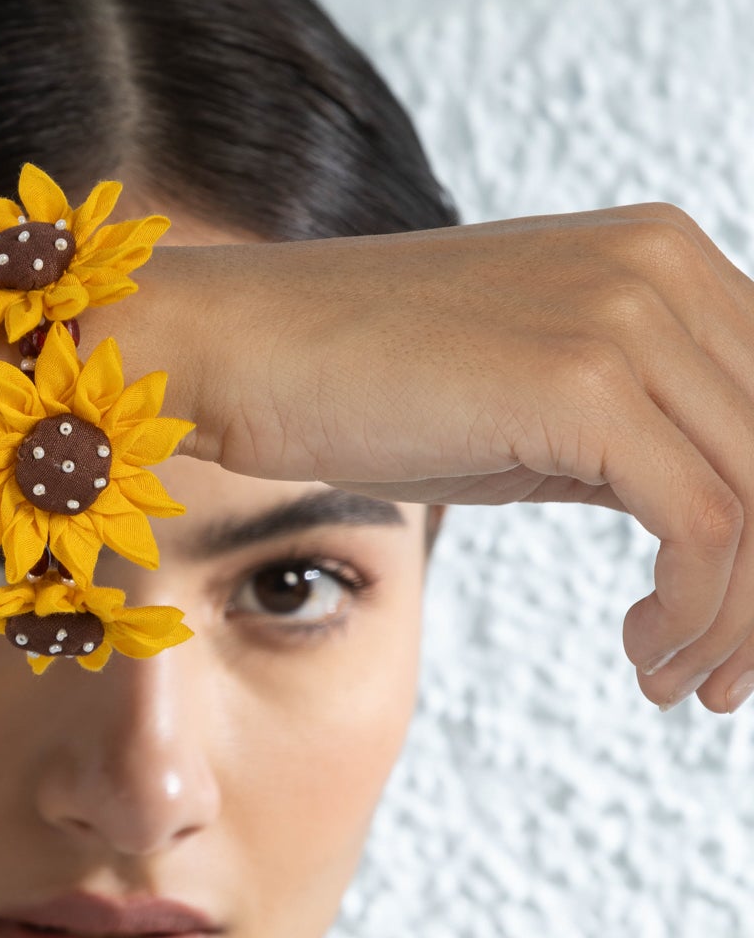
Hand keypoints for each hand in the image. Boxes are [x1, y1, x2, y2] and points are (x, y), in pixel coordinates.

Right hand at [145, 203, 753, 714]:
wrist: (233, 350)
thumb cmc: (366, 384)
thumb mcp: (538, 405)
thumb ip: (646, 436)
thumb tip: (730, 535)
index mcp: (666, 256)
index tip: (733, 624)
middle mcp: (666, 265)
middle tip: (719, 681)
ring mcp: (626, 314)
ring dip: (738, 622)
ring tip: (674, 680)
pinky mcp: (580, 381)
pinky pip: (706, 526)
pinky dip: (695, 614)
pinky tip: (641, 653)